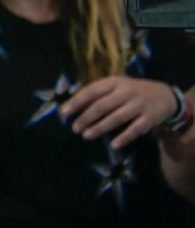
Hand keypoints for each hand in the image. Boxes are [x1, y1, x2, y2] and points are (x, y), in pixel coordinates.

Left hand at [61, 75, 180, 149]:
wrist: (164, 96)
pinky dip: (124, 137)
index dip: (76, 102)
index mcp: (115, 82)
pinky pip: (136, 129)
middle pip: (103, 105)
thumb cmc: (129, 93)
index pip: (92, 91)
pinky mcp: (150, 118)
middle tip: (74, 128)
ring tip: (86, 136)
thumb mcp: (115, 87)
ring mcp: (140, 105)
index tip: (64, 113)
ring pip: (117, 117)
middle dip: (86, 117)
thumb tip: (70, 106)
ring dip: (100, 127)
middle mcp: (127, 92)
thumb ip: (96, 94)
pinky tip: (113, 145)